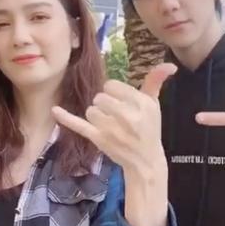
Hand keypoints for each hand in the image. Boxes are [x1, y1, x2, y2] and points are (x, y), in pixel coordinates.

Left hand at [52, 63, 175, 225]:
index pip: (113, 86)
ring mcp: (111, 128)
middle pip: (100, 97)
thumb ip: (155, 82)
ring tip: (110, 125)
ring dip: (97, 115)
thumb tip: (169, 65)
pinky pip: (78, 124)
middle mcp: (127, 115)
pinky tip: (54, 110)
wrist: (145, 160)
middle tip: (116, 115)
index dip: (114, 92)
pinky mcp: (98, 138)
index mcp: (141, 104)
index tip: (122, 102)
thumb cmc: (148, 129)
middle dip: (105, 104)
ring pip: (91, 110)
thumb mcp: (154, 105)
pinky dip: (65, 118)